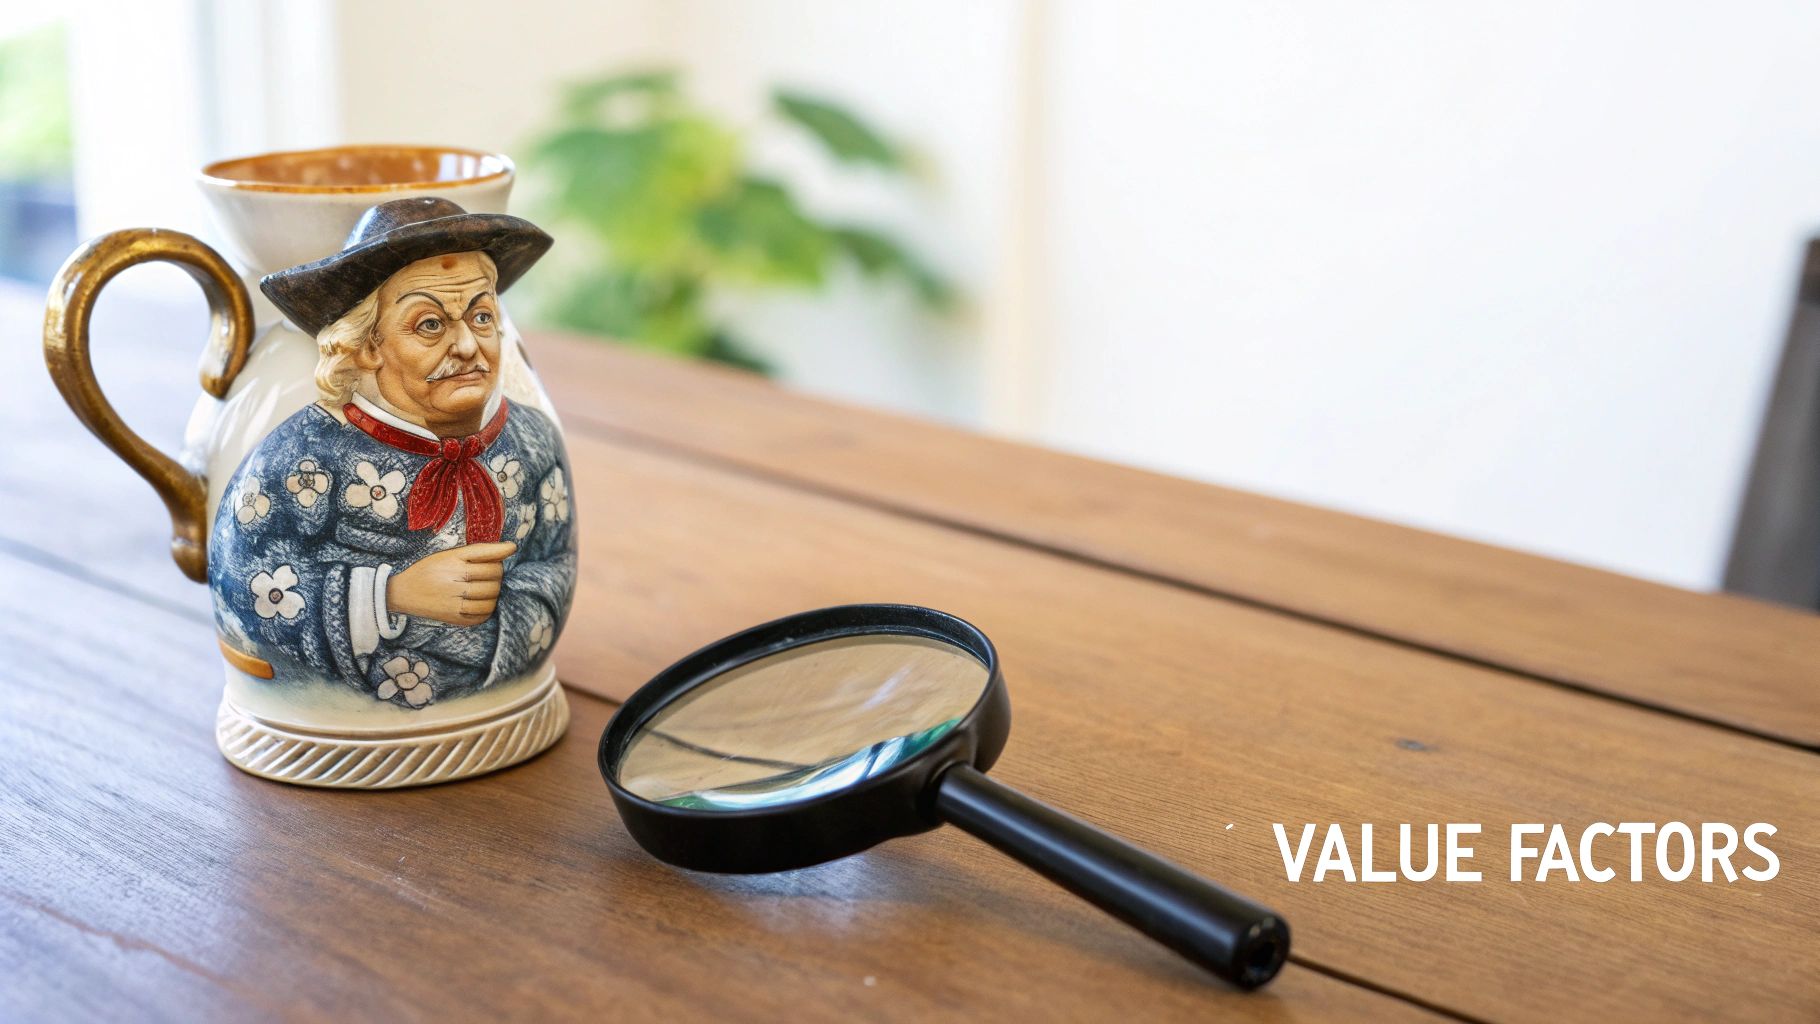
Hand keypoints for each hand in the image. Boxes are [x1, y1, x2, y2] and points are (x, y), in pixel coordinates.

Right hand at [387, 542, 516, 626]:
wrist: (401, 592)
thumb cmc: (429, 569)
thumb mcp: (450, 554)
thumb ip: (481, 550)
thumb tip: (513, 547)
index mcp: (452, 560)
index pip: (490, 557)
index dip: (502, 553)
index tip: (507, 551)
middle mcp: (454, 580)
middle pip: (494, 577)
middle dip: (497, 574)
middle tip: (488, 573)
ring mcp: (454, 601)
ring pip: (491, 597)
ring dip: (494, 592)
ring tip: (485, 587)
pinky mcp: (453, 618)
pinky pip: (482, 615)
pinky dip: (487, 608)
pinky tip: (480, 601)